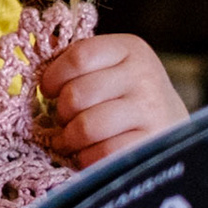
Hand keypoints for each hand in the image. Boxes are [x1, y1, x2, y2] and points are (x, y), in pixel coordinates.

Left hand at [42, 34, 187, 166]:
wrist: (170, 125)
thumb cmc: (125, 95)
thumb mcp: (108, 67)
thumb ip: (76, 61)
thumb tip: (37, 50)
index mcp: (130, 49)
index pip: (79, 56)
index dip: (54, 76)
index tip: (49, 90)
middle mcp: (144, 76)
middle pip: (76, 95)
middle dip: (62, 113)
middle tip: (67, 119)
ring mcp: (149, 111)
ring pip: (85, 127)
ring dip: (71, 138)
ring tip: (76, 138)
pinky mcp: (149, 144)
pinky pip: (101, 154)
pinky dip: (86, 158)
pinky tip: (92, 152)